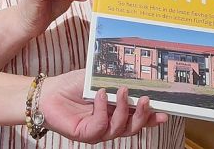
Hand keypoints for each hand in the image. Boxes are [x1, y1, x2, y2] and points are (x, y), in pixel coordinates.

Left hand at [39, 70, 167, 142]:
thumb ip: (116, 82)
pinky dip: (103, 109)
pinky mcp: (85, 134)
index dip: (152, 117)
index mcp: (114, 112)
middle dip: (143, 115)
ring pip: (119, 128)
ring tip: (122, 91)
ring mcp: (97, 131)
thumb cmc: (72, 85)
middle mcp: (108, 124)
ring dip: (123, 109)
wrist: (48, 91)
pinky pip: (101, 126)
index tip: (165, 112)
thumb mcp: (99, 80)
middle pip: (133, 128)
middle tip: (147, 100)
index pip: (137, 118)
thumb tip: (136, 79)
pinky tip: (100, 94)